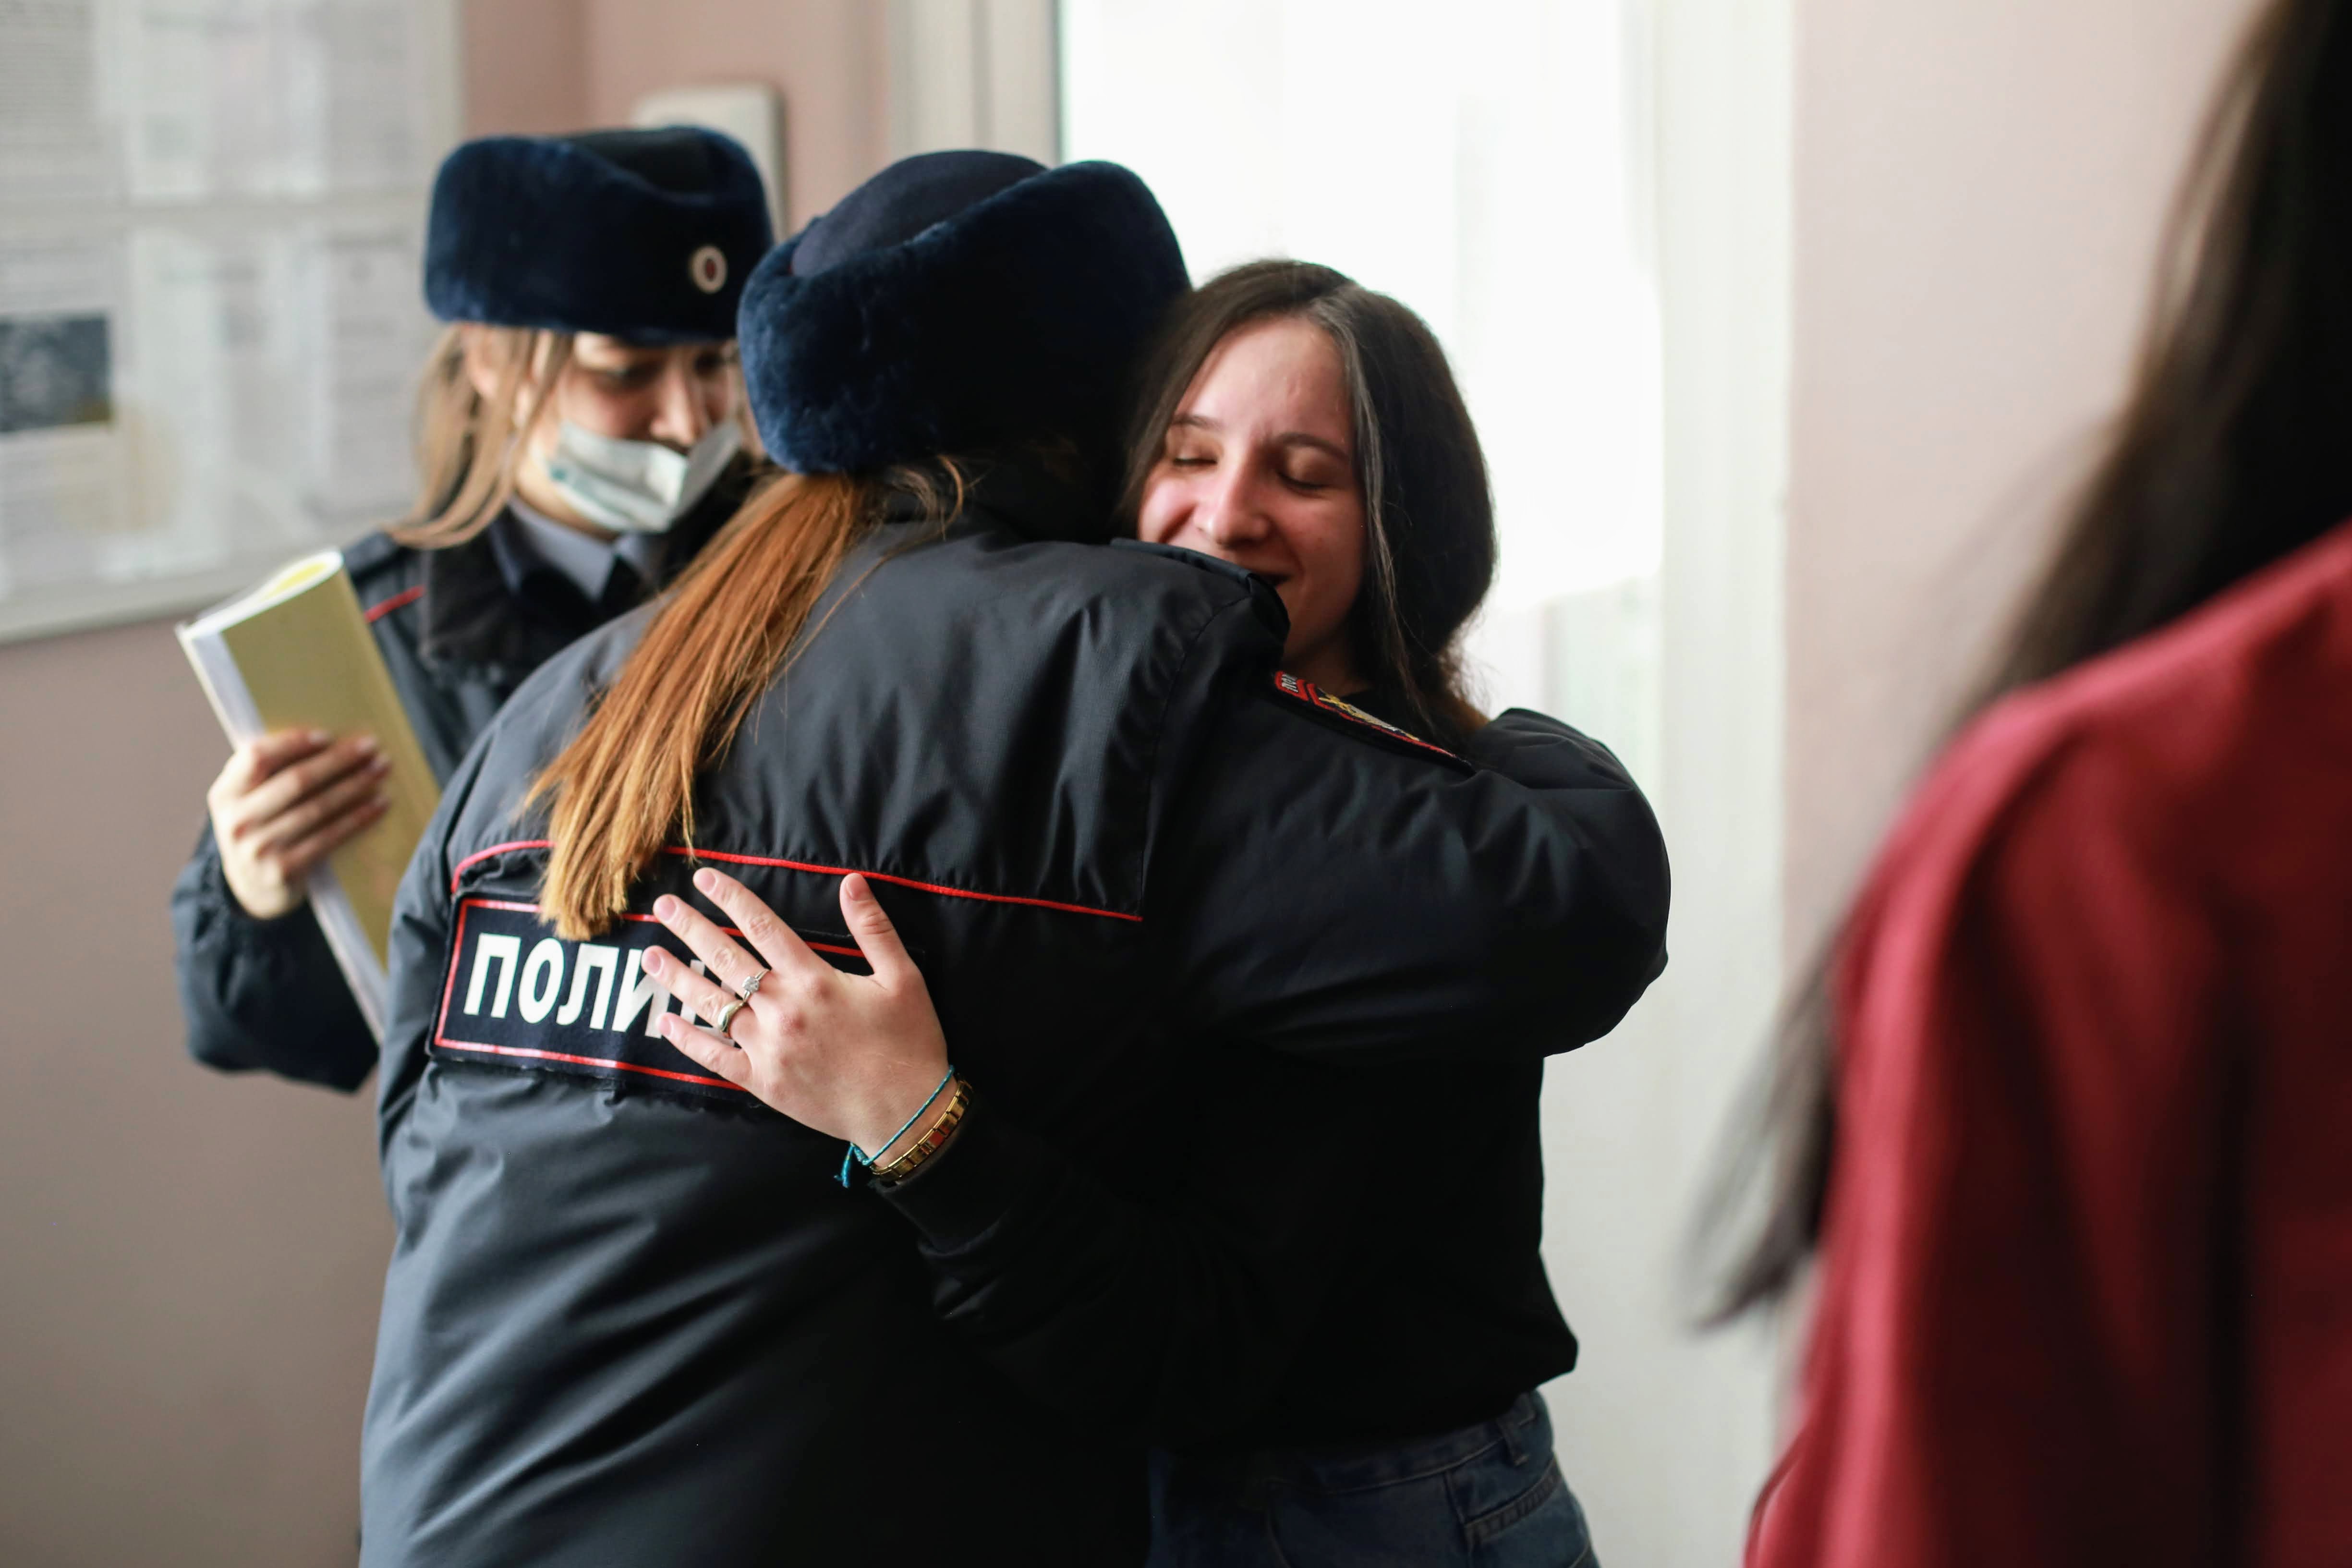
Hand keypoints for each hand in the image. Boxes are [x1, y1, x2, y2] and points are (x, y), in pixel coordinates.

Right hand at [207, 729, 390, 919]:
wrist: (252, 888)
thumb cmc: (261, 828)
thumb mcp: (249, 800)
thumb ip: (269, 773)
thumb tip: (325, 738)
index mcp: (224, 793)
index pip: (256, 757)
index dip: (293, 743)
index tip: (328, 736)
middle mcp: (236, 820)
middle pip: (295, 781)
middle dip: (338, 760)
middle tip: (371, 746)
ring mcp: (258, 848)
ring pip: (317, 808)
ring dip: (355, 786)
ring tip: (381, 770)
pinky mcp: (283, 870)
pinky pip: (329, 837)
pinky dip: (358, 818)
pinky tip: (380, 804)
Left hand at [647, 868, 952, 1157]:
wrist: (905, 1112)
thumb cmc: (908, 1042)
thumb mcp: (903, 977)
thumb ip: (873, 928)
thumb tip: (851, 881)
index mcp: (814, 979)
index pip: (762, 927)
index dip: (731, 899)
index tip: (704, 879)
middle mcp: (782, 1010)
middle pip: (726, 959)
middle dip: (691, 928)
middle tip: (663, 906)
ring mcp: (767, 1048)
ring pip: (711, 1005)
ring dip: (677, 978)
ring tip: (650, 956)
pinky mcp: (761, 1081)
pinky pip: (714, 1058)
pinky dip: (688, 1041)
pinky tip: (666, 1023)